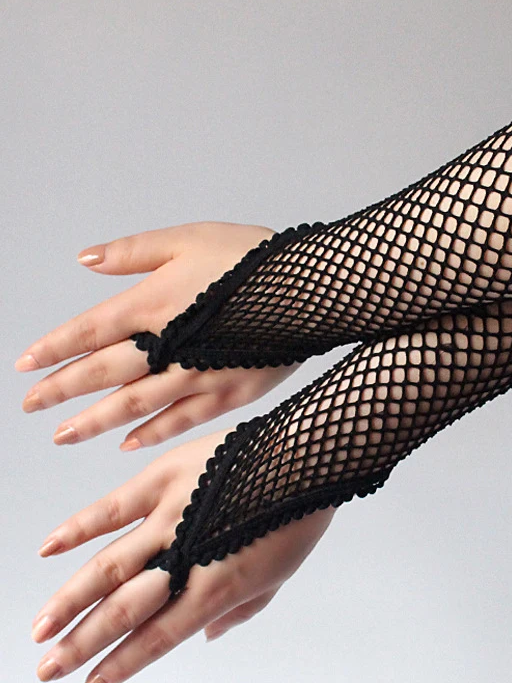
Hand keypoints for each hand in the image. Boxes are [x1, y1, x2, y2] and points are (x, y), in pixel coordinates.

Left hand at [15, 222, 300, 449]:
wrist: (312, 288)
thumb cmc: (252, 259)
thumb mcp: (188, 238)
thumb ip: (133, 251)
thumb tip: (85, 260)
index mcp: (154, 304)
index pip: (89, 332)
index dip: (54, 350)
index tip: (24, 367)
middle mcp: (169, 346)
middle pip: (104, 374)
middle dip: (63, 390)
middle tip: (32, 407)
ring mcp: (200, 375)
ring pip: (136, 404)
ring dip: (96, 420)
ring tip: (63, 434)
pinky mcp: (230, 392)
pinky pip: (182, 419)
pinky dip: (153, 433)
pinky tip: (128, 444)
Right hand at [31, 428, 336, 682]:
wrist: (312, 455)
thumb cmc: (300, 515)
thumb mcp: (279, 573)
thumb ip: (241, 609)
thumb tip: (206, 634)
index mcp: (218, 586)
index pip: (158, 637)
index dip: (122, 664)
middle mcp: (188, 556)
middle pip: (124, 610)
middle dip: (82, 643)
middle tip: (48, 669)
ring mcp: (174, 515)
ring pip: (109, 565)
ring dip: (70, 600)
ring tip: (40, 629)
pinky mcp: (168, 476)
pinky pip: (115, 505)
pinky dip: (81, 527)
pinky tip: (49, 548)